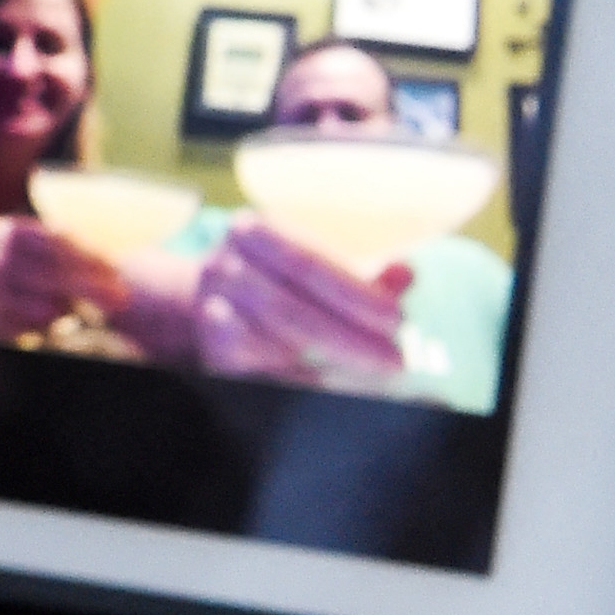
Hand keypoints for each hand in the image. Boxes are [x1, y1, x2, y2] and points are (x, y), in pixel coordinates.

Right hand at [0, 212, 124, 341]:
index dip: (92, 256)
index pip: (57, 238)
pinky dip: (41, 316)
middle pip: (54, 262)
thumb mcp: (15, 261)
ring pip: (41, 287)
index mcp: (7, 229)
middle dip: (93, 282)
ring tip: (99, 312)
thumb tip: (106, 269)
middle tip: (122, 298)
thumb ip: (50, 260)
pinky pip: (20, 311)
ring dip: (73, 301)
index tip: (118, 272)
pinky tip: (57, 319)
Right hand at [190, 220, 411, 388]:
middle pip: (291, 306)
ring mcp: (209, 305)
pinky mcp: (209, 346)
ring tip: (374, 375)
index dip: (355, 294)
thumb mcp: (319, 267)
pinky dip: (295, 377)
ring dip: (330, 363)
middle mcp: (224, 264)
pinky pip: (257, 368)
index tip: (397, 319)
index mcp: (254, 230)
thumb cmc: (281, 279)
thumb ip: (363, 274)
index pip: (309, 264)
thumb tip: (406, 271)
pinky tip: (329, 383)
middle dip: (349, 338)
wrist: (207, 295)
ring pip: (273, 341)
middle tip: (395, 361)